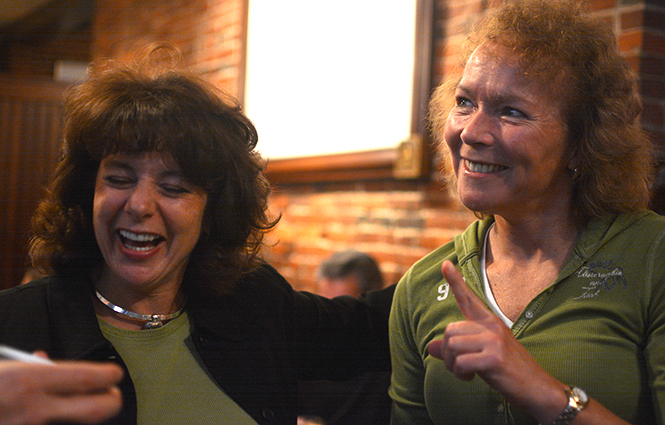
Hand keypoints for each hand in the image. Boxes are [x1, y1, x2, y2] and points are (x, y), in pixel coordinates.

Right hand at [0, 360, 122, 424]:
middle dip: (112, 401)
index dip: (109, 375)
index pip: (85, 378)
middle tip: (111, 393)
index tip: (115, 373)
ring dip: (82, 410)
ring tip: (79, 400)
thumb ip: (27, 366)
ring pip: (77, 421)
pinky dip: (60, 419)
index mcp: (26, 381)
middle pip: (95, 410)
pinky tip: (52, 413)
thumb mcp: (2, 367)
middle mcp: (33, 410)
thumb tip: (45, 361)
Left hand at [427, 261, 565, 421]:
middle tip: (459, 366)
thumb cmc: (509, 372)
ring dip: (452, 365)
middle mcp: (492, 326)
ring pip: (452, 346)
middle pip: (450, 330)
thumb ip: (457, 348)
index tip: (445, 264)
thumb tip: (430, 347)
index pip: (468, 298)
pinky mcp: (494, 357)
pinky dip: (460, 373)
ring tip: (465, 373)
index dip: (455, 281)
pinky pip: (461, 362)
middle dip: (447, 352)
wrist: (538, 389)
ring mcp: (494, 341)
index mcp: (490, 322)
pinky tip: (471, 378)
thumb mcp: (481, 355)